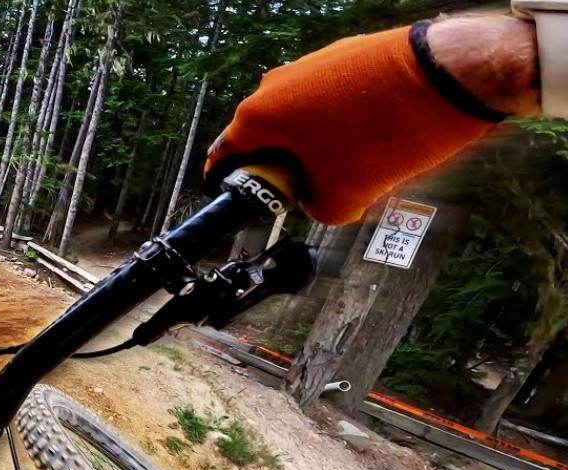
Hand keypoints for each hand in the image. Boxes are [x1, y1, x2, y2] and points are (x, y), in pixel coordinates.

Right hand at [206, 15, 540, 224]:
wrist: (451, 75)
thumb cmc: (391, 132)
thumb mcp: (344, 198)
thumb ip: (315, 208)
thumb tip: (315, 202)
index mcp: (260, 116)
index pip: (224, 156)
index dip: (229, 183)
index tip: (237, 195)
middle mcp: (277, 84)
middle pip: (262, 136)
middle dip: (280, 165)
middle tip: (302, 190)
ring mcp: (311, 64)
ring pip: (297, 114)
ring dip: (311, 142)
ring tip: (344, 166)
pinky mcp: (344, 55)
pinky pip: (327, 96)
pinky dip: (338, 120)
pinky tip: (368, 137)